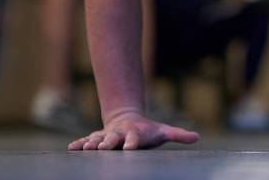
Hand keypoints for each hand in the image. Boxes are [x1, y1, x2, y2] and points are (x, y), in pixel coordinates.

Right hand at [67, 111, 199, 150]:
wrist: (127, 119)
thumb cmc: (147, 131)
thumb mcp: (163, 132)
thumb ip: (178, 134)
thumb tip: (197, 137)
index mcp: (135, 134)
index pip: (135, 139)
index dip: (133, 142)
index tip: (131, 148)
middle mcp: (120, 134)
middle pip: (114, 139)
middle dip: (109, 143)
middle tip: (105, 147)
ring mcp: (107, 136)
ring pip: (98, 139)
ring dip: (92, 143)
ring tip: (86, 148)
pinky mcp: (97, 139)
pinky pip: (86, 141)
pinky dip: (79, 144)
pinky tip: (71, 149)